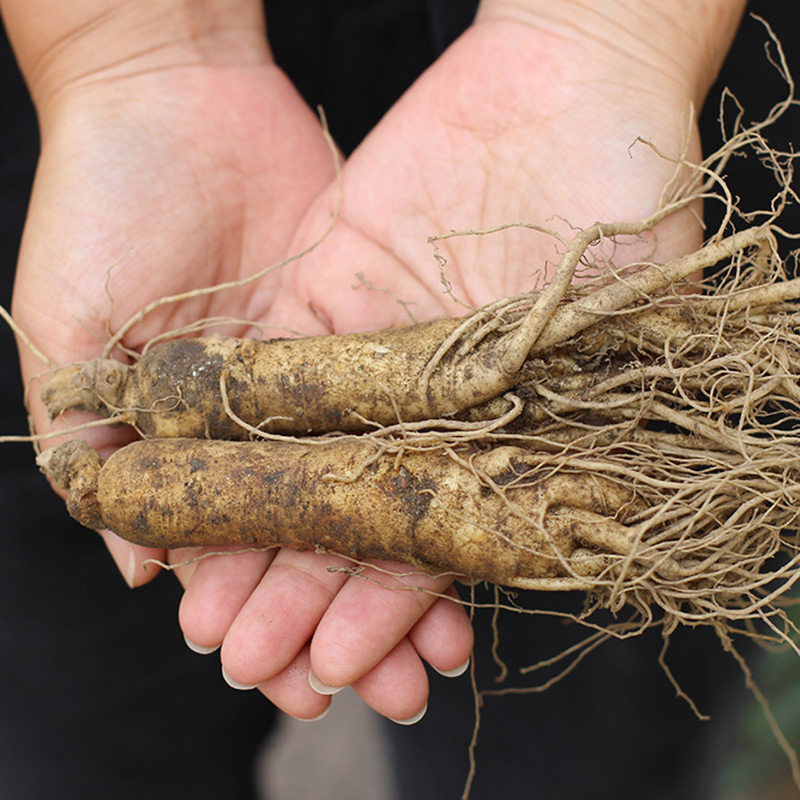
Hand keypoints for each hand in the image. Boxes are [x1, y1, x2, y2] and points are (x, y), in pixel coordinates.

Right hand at [10, 9, 472, 723]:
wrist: (174, 92)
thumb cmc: (98, 201)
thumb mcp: (73, 327)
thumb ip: (96, 442)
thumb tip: (135, 560)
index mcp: (202, 437)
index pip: (243, 551)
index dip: (267, 614)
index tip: (294, 675)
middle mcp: (280, 419)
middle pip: (328, 537)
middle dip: (354, 617)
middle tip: (396, 689)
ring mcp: (341, 376)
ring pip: (388, 490)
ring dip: (413, 572)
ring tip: (442, 649)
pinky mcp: (388, 325)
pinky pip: (428, 414)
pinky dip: (449, 478)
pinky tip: (478, 542)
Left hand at [177, 4, 740, 721]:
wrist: (575, 75)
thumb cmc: (631, 191)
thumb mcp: (632, 325)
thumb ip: (596, 424)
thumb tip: (570, 531)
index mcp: (506, 435)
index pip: (436, 542)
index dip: (387, 605)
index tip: (343, 662)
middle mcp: (430, 405)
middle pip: (348, 516)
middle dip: (300, 591)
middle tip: (251, 660)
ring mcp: (369, 350)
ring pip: (290, 459)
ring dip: (248, 535)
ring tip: (206, 613)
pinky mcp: (323, 288)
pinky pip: (258, 371)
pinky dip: (218, 430)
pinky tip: (183, 492)